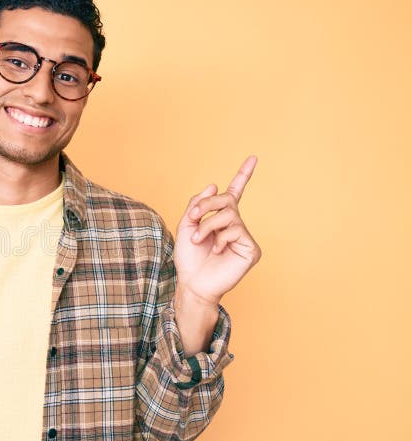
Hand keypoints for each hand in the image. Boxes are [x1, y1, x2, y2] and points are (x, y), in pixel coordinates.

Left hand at [174, 156, 261, 306]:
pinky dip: (220, 239)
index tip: (253, 157)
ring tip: (199, 240)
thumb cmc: (189, 258)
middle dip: (207, 205)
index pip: (235, 192)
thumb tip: (214, 186)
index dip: (244, 175)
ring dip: (208, 225)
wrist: (192, 283)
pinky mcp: (251, 249)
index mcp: (221, 218)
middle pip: (227, 199)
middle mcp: (235, 224)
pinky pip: (236, 230)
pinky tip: (216, 251)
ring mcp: (244, 236)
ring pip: (229, 214)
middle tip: (193, 216)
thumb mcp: (186, 225)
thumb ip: (197, 205)